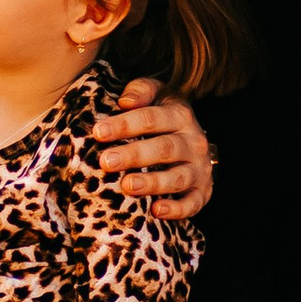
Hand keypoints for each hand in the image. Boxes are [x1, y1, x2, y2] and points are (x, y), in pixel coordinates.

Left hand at [94, 74, 213, 222]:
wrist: (194, 141)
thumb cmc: (163, 116)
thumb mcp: (156, 95)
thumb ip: (141, 90)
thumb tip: (126, 101)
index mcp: (181, 115)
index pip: (151, 118)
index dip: (124, 124)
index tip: (98, 132)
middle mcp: (194, 142)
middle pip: (164, 148)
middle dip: (134, 155)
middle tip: (106, 161)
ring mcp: (199, 169)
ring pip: (178, 177)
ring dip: (152, 182)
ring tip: (128, 185)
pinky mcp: (202, 193)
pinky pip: (192, 204)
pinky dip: (176, 209)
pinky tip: (156, 211)